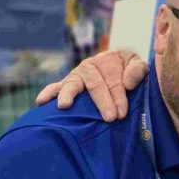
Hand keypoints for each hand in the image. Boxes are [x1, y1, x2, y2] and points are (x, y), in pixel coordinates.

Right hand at [35, 50, 149, 121]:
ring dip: (69, 95)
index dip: (119, 97)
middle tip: (110, 117)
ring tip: (64, 105)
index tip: (122, 113)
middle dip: (103, 101)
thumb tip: (128, 84)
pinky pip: (55, 87)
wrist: (118, 65)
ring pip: (72, 84)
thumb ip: (137, 70)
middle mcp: (90, 66)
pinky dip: (48, 93)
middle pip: (95, 84)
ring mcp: (77, 75)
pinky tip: (41, 102)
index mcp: (108, 60)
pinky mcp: (67, 84)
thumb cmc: (129, 69)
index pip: (114, 80)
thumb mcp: (137, 64)